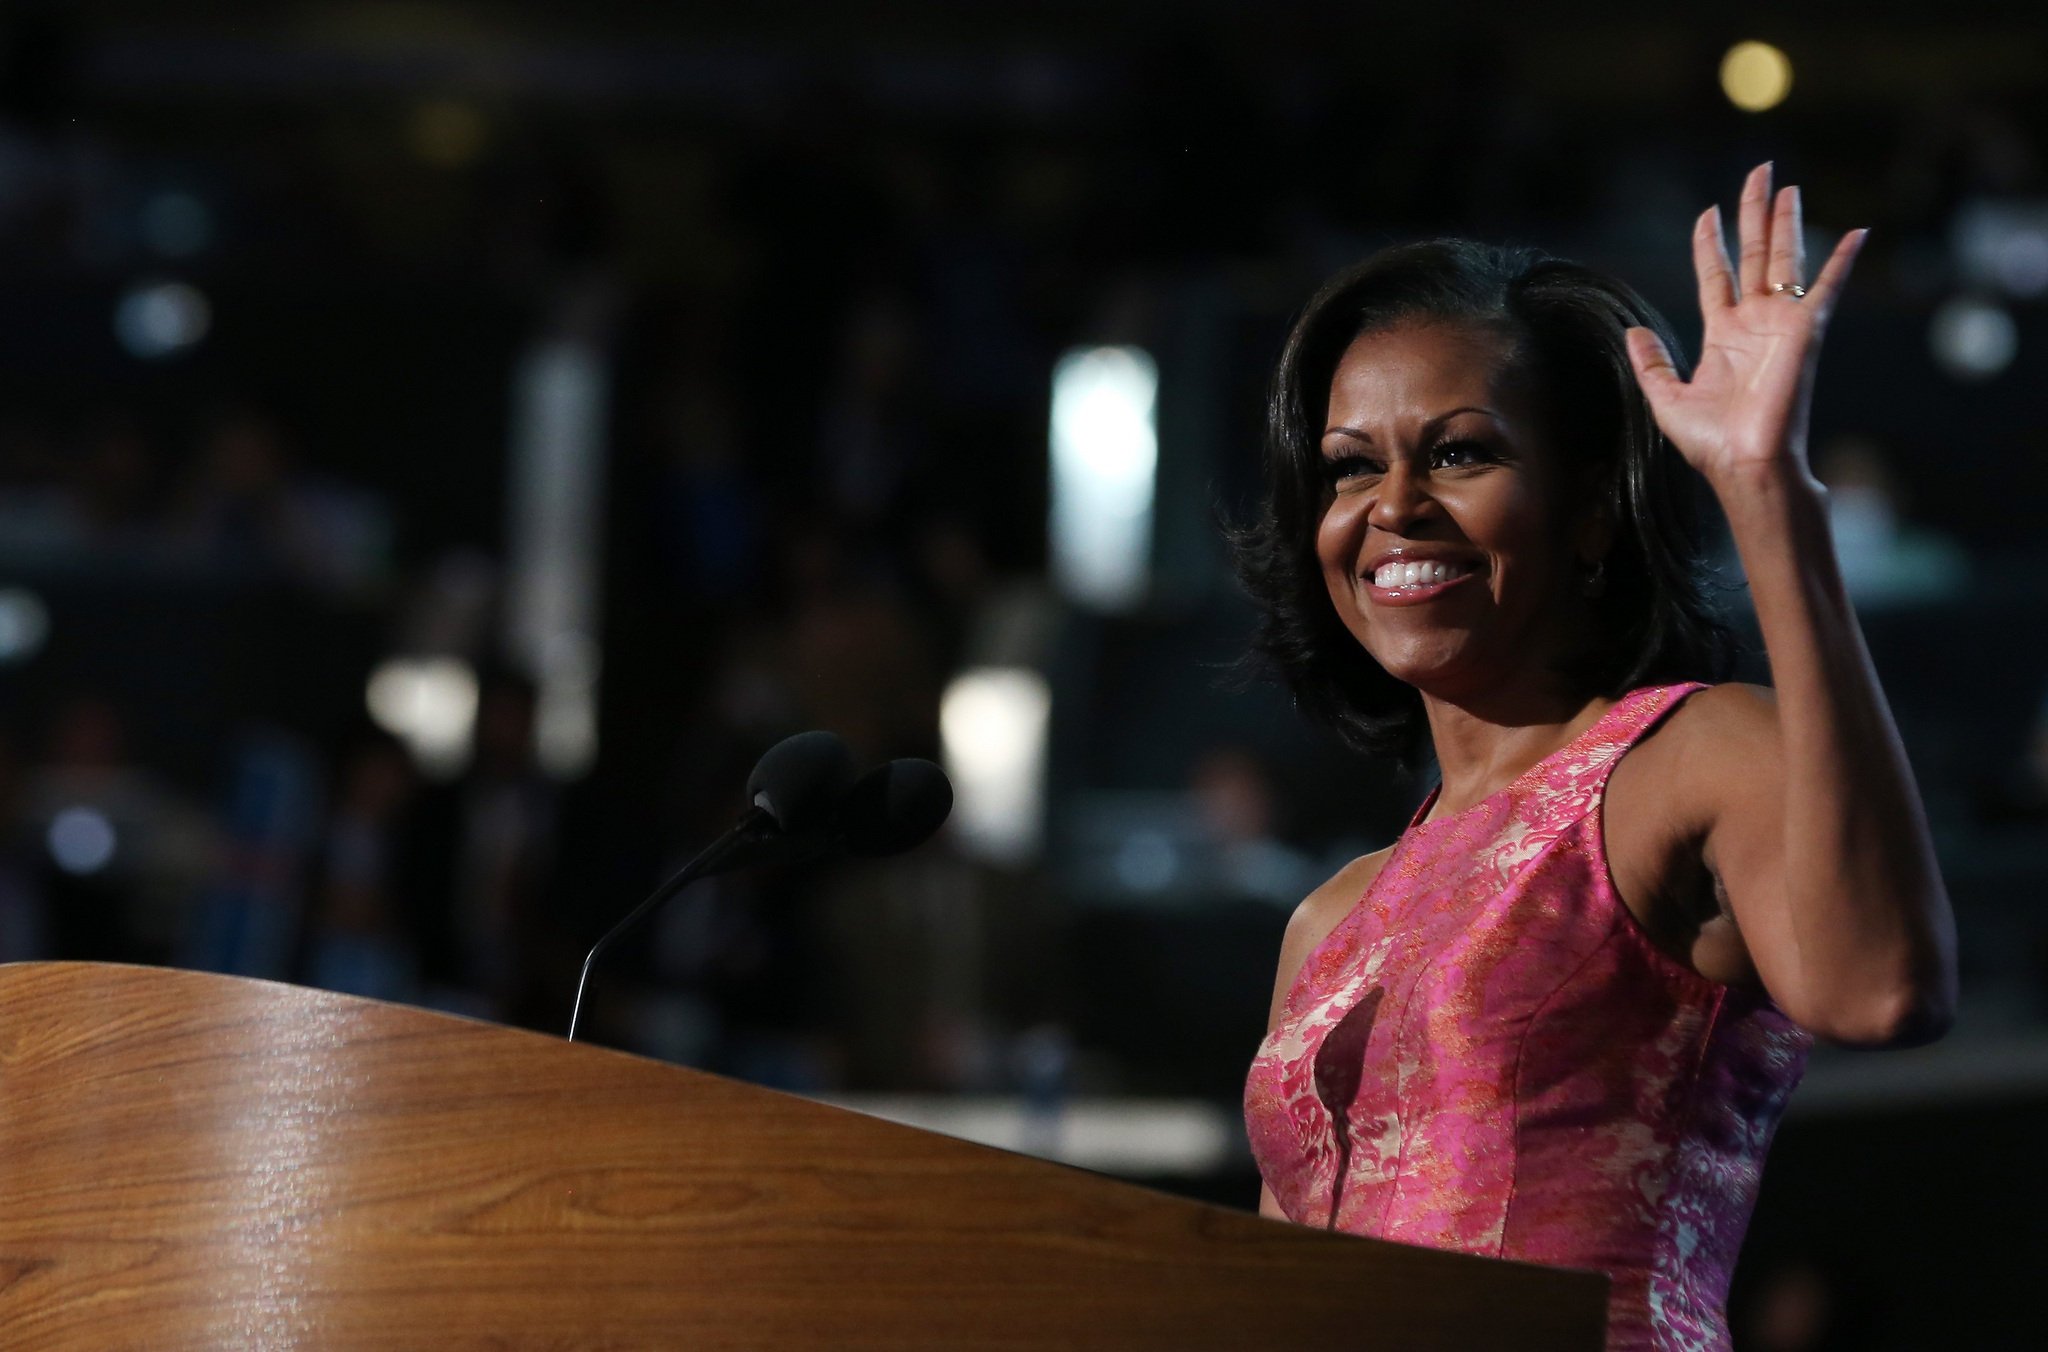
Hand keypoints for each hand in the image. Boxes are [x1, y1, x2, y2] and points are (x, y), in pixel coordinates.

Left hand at [1623, 162, 1866, 488]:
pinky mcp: (1805, 331)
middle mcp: (1753, 322)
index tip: (1708, 213)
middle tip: (1758, 173)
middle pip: (1754, 254)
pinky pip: (1828, 288)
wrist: (1744, 464)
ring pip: (1784, 258)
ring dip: (1785, 221)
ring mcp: (1780, 324)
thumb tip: (1633, 332)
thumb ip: (1651, 364)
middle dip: (1754, 213)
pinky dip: (1843, 261)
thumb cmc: (1710, 442)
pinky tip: (1858, 233)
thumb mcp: (1666, 399)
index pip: (1717, 275)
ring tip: (1785, 185)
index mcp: (1722, 335)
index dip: (1711, 243)